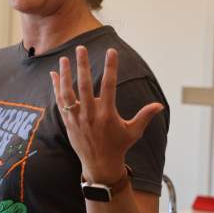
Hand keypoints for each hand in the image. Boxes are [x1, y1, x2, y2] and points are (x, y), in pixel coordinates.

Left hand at [50, 46, 163, 183]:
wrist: (99, 164)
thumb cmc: (118, 146)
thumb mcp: (133, 132)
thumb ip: (144, 116)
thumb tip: (159, 105)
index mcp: (107, 115)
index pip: (109, 86)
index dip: (111, 67)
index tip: (111, 51)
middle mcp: (90, 115)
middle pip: (84, 86)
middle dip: (82, 66)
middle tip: (80, 48)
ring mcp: (77, 118)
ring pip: (68, 93)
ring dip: (65, 75)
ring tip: (63, 58)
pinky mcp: (68, 122)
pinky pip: (60, 102)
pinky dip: (56, 87)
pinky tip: (54, 74)